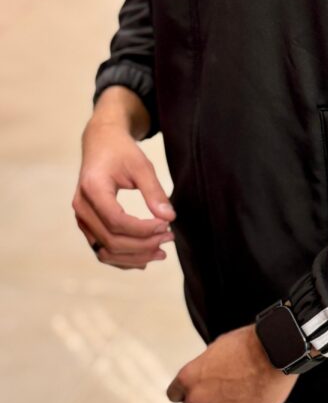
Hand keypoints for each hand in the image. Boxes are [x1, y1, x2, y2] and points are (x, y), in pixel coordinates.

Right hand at [72, 86, 175, 269]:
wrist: (101, 144)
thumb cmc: (121, 152)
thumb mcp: (141, 165)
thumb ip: (154, 192)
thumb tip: (170, 218)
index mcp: (92, 189)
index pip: (116, 221)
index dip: (144, 230)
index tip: (167, 226)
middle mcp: (82, 207)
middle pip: (112, 241)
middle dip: (144, 245)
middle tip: (170, 238)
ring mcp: (82, 219)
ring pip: (106, 252)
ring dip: (135, 257)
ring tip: (162, 252)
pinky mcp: (88, 226)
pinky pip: (104, 251)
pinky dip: (125, 258)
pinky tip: (147, 257)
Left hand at [166, 326, 297, 402]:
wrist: (275, 353)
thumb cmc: (249, 344)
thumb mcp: (216, 349)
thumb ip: (205, 369)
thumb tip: (206, 377)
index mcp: (188, 378)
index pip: (174, 396)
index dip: (188, 394)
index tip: (200, 392)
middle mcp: (198, 399)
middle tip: (219, 400)